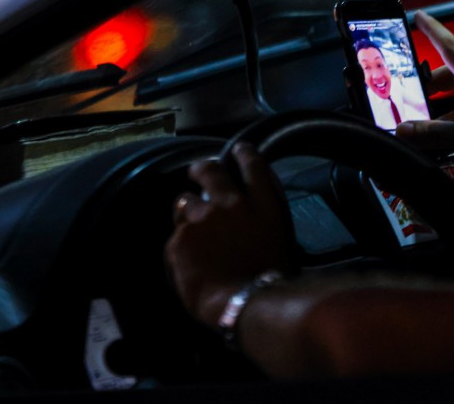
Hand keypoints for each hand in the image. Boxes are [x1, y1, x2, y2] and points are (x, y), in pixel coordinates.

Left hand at [165, 143, 295, 326]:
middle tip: (198, 172)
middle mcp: (232, 204)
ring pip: (184, 202)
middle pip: (210, 171)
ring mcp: (203, 218)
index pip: (253, 165)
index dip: (243, 153)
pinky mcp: (180, 238)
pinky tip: (189, 261)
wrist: (245, 302)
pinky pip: (175, 236)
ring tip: (191, 230)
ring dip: (187, 211)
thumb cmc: (269, 278)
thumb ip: (261, 217)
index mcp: (262, 204)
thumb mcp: (278, 237)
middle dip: (202, 168)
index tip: (238, 151)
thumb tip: (249, 214)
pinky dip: (181, 245)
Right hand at [395, 11, 453, 172]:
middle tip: (408, 94)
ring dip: (441, 110)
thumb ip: (440, 134)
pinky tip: (449, 143)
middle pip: (452, 78)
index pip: (452, 49)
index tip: (419, 16)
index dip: (433, 32)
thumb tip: (405, 130)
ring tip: (422, 124)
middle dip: (429, 84)